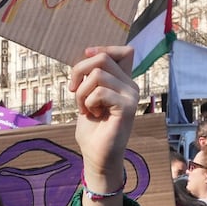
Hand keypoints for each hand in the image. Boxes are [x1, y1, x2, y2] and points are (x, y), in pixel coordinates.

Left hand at [69, 46, 137, 188]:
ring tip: (84, 108)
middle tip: (75, 92)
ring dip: (82, 92)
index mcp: (123, 81)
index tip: (86, 60)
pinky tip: (92, 114)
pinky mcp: (127, 107)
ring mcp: (131, 96)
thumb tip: (89, 54)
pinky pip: (100, 92)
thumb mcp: (88, 95)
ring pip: (98, 74)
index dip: (103, 50)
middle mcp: (130, 85)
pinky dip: (88, 103)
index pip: (124, 52)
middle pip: (103, 59)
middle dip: (80, 72)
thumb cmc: (92, 128)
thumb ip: (92, 76)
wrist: (97, 156)